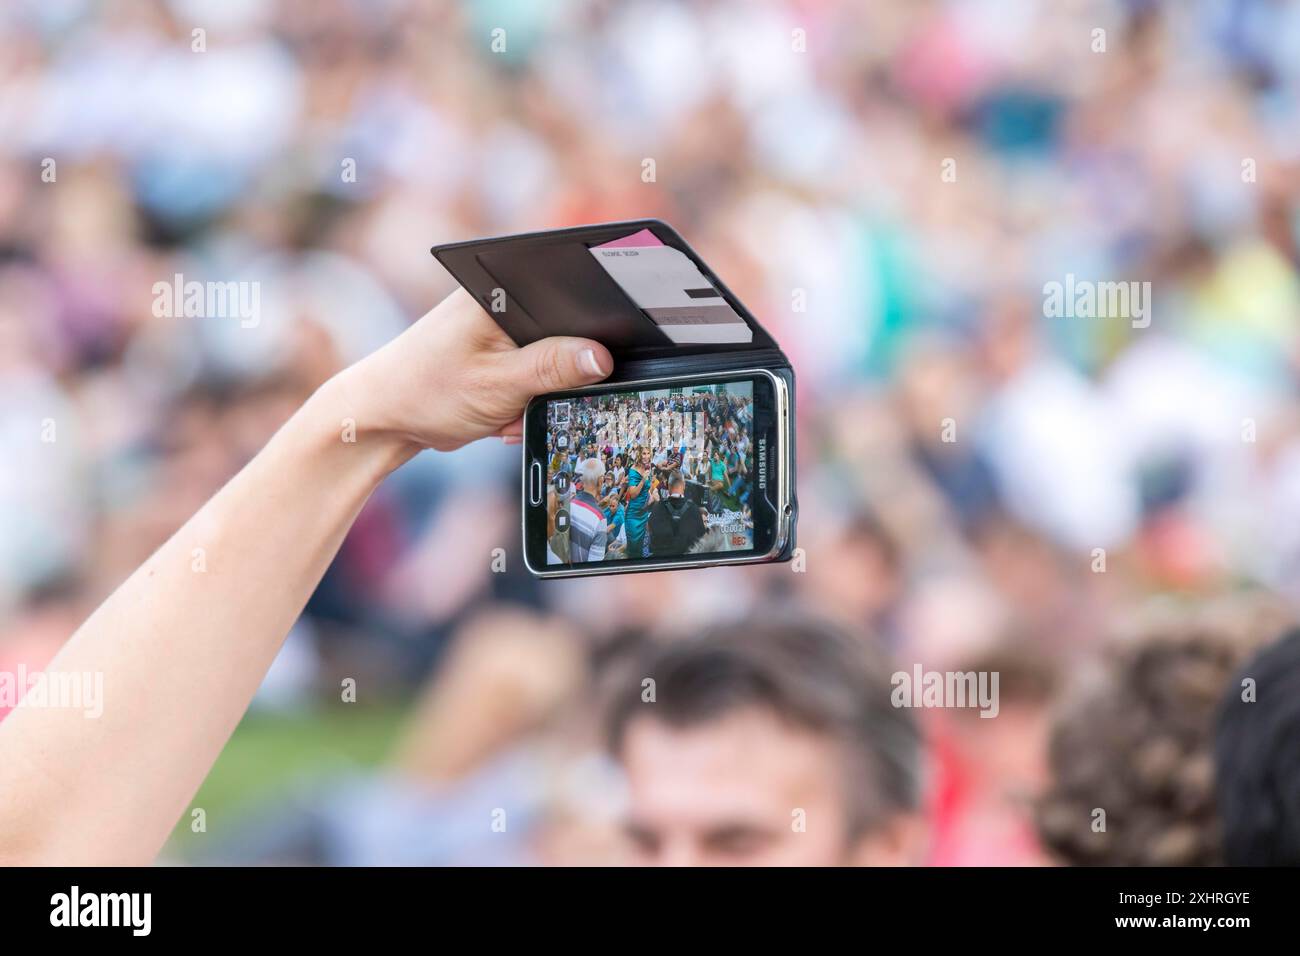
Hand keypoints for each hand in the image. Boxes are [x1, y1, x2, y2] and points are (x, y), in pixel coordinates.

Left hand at [331, 288, 612, 457]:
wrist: (384, 417)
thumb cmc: (426, 391)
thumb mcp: (498, 382)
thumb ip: (553, 366)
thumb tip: (603, 356)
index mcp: (503, 288)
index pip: (570, 292)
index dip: (596, 324)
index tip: (600, 361)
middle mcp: (505, 300)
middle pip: (567, 332)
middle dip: (559, 375)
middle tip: (530, 399)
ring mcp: (504, 329)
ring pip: (554, 360)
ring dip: (539, 394)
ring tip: (505, 409)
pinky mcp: (502, 354)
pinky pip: (536, 376)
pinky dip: (526, 400)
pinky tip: (500, 414)